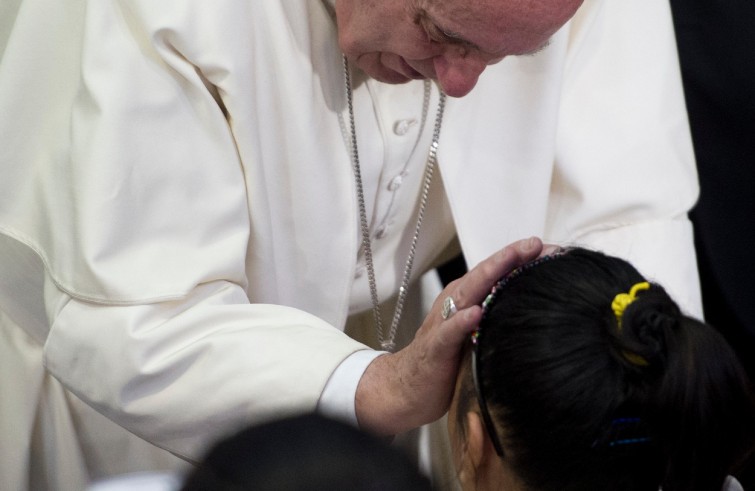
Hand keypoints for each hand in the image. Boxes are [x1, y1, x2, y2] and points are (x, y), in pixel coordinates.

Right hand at [355, 236, 551, 434]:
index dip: (522, 259)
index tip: (552, 249)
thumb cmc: (446, 361)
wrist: (407, 389)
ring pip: (466, 293)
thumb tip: (536, 309)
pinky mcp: (434, 348)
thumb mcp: (476, 335)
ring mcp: (442, 324)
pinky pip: (448, 332)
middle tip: (535, 243)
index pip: (496, 273)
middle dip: (509, 257)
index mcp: (467, 300)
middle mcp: (455, 304)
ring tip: (510, 259)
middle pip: (483, 274)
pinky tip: (475, 313)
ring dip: (488, 275)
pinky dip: (461, 321)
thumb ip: (497, 318)